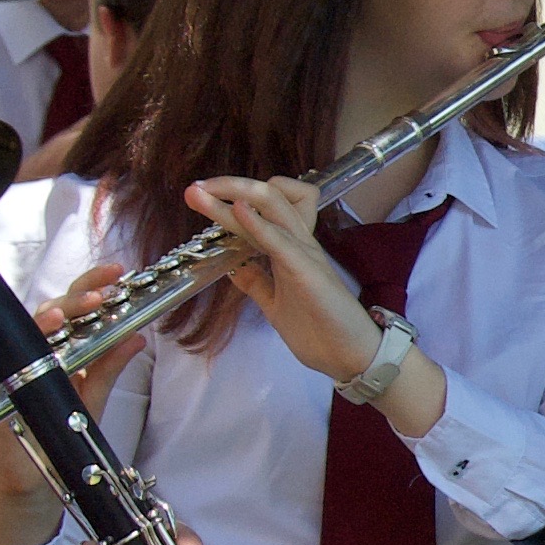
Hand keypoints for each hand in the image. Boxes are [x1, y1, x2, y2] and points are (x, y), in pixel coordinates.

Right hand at [0, 263, 138, 544]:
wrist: (30, 479)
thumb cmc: (57, 433)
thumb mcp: (92, 399)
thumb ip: (109, 368)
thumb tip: (137, 337)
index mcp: (63, 349)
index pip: (78, 309)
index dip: (94, 286)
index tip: (119, 272)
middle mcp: (39, 352)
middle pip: (55, 310)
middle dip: (79, 295)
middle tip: (104, 288)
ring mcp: (18, 367)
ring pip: (32, 330)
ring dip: (54, 316)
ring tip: (76, 309)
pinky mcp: (5, 388)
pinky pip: (16, 363)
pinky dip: (31, 349)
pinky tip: (47, 336)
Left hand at [185, 176, 382, 383]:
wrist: (350, 357)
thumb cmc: (320, 332)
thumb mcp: (274, 305)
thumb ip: (257, 283)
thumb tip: (233, 268)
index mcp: (291, 249)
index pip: (262, 211)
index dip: (231, 200)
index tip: (201, 198)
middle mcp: (299, 243)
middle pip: (266, 199)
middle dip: (228, 188)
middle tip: (194, 189)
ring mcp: (305, 254)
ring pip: (274, 207)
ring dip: (237, 194)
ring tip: (204, 191)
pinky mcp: (308, 270)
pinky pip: (281, 241)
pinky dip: (258, 224)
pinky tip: (239, 211)